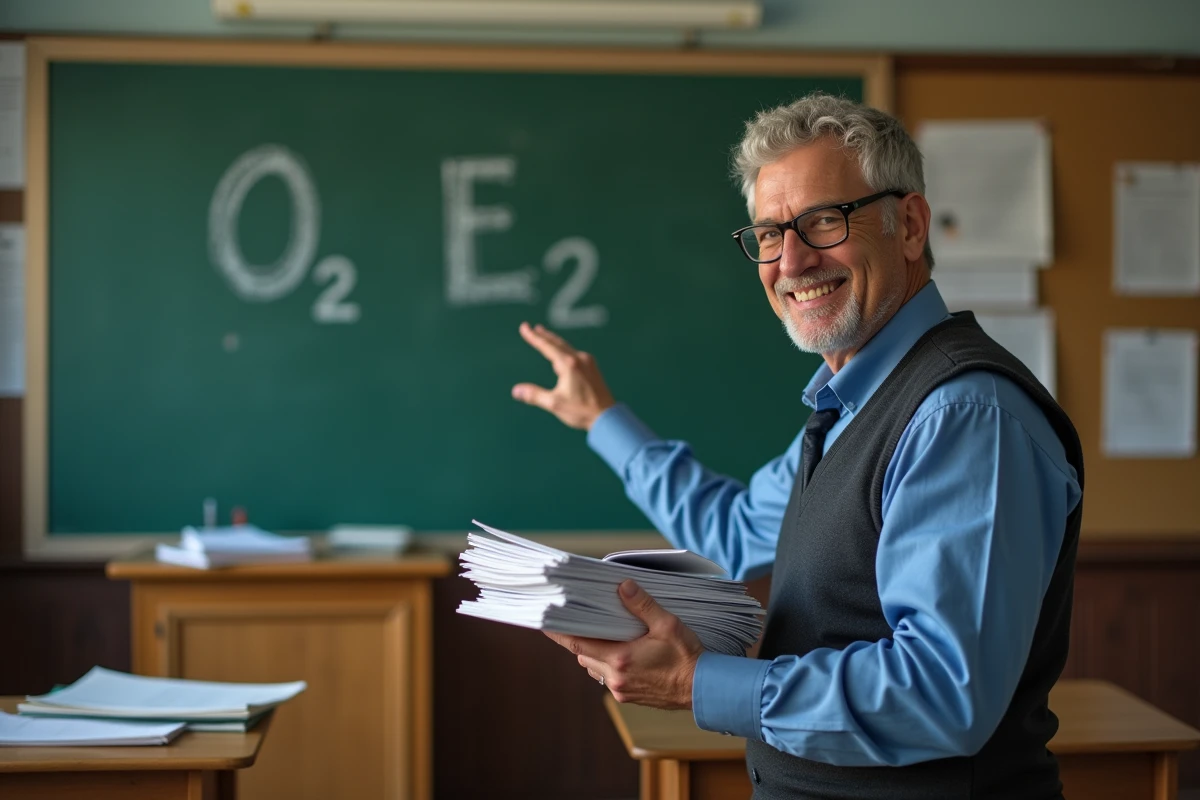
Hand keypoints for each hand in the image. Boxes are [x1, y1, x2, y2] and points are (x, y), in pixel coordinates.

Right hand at [512, 322, 615, 430]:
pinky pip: (574, 353)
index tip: (524, 327)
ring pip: (566, 347)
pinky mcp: (592, 368)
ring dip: (554, 341)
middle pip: (557, 343)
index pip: (547, 346)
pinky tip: (562, 353)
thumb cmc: (581, 411)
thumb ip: (534, 395)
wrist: (607, 416)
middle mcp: (579, 359)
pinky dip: (563, 349)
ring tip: (544, 335)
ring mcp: (588, 362)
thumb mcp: (554, 404)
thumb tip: (516, 391)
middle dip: (544, 335)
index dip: (533, 337)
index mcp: (568, 365)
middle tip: (532, 327)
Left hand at [545, 580, 703, 708]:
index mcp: (620, 659)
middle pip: (583, 655)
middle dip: (579, 638)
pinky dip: (606, 663)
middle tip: (578, 619)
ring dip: (593, 651)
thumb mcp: (668, 625)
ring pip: (593, 667)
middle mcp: (616, 677)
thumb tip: (623, 585)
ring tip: (602, 633)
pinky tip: (620, 651)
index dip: (557, 632)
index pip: (577, 644)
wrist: (704, 689)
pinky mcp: (629, 696)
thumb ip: (643, 605)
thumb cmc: (688, 657)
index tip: (543, 621)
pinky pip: (607, 677)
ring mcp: (621, 689)